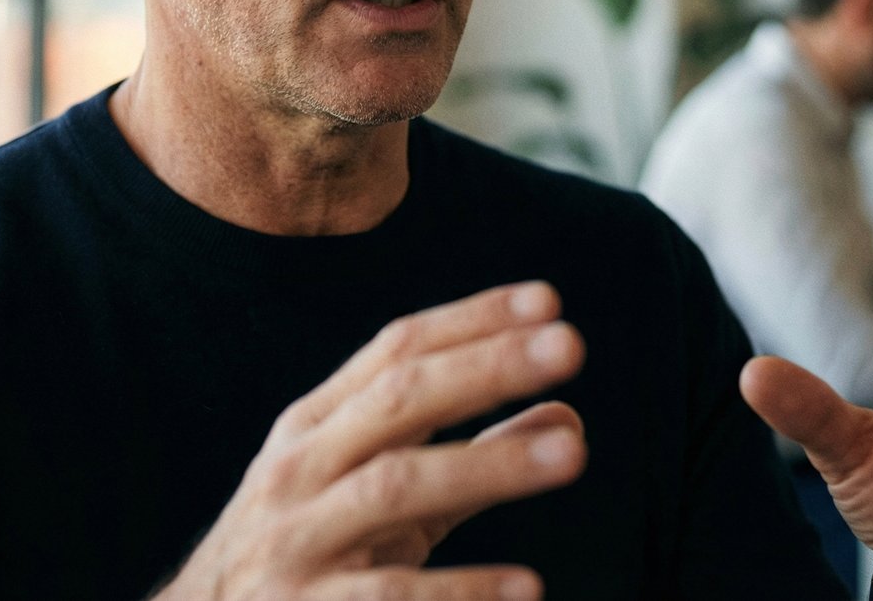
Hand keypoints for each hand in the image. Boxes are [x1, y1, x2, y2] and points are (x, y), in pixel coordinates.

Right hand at [155, 281, 586, 600]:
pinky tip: (526, 586)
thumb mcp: (380, 497)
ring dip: (491, 464)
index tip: (547, 300)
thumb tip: (569, 416)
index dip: (471, 320)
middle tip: (572, 344)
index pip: (396, 350)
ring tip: (576, 451)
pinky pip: (389, 597)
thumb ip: (470, 457)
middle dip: (487, 367)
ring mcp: (296, 541)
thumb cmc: (311, 554)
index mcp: (316, 426)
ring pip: (396, 486)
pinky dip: (461, 590)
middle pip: (400, 399)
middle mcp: (299, 470)